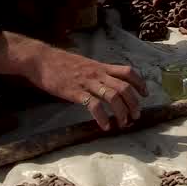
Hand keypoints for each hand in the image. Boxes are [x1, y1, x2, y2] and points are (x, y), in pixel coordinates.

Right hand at [0, 32, 147, 130]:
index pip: (127, 71)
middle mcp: (98, 73)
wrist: (41, 59)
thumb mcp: (84, 64)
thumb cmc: (60, 63)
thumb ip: (96, 73)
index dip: (140, 83)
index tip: (145, 94)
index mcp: (101, 66)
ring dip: (122, 111)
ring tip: (124, 123)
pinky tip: (105, 125)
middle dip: (134, 102)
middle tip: (136, 115)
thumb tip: (105, 83)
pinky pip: (94, 105)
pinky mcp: (75, 92)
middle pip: (124, 86)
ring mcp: (87, 82)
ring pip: (113, 96)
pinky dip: (102, 117)